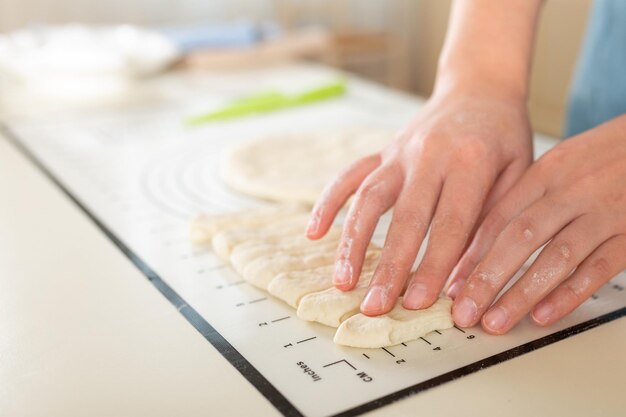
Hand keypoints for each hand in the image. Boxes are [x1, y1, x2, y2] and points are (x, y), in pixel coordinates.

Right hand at [306, 86, 532, 315]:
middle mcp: (428, 154)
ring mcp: (399, 151)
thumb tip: (467, 279)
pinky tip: (314, 232)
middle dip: (388, 266)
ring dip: (352, 242)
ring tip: (342, 281)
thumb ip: (493, 223)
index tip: (418, 303)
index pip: (450, 223)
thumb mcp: (519, 175)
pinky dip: (328, 202)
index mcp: (470, 161)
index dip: (434, 266)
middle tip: (375, 306)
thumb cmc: (505, 136)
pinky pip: (349, 175)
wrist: (479, 86)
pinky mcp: (383, 151)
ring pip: (368, 198)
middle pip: (405, 218)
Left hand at [448, 115, 625, 333]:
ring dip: (521, 294)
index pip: (499, 217)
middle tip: (463, 311)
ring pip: (556, 257)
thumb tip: (484, 240)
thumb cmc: (607, 155)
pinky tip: (544, 315)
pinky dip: (569, 294)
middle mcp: (570, 191)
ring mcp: (604, 212)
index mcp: (546, 173)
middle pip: (518, 238)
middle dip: (486, 279)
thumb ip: (527, 197)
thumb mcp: (561, 163)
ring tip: (495, 321)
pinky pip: (599, 267)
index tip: (452, 283)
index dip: (472, 254)